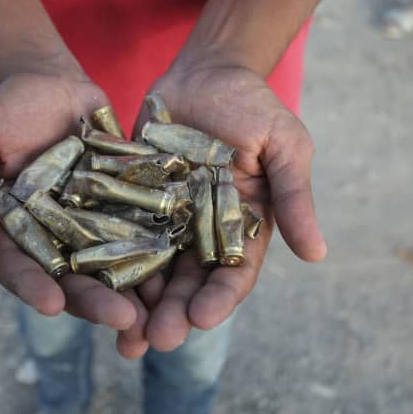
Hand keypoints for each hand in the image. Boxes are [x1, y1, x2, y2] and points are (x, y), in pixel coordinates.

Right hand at [0, 72, 150, 355]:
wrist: (50, 81)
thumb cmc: (5, 111)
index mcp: (12, 231)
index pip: (20, 269)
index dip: (34, 288)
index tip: (51, 305)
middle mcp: (52, 237)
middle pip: (71, 280)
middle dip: (94, 301)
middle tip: (122, 320)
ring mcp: (89, 225)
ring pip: (110, 267)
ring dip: (132, 292)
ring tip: (154, 312)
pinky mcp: (122, 208)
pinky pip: (141, 235)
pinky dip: (157, 256)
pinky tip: (178, 272)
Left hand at [133, 66, 326, 351]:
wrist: (207, 72)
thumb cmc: (253, 107)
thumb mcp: (284, 147)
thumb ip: (294, 198)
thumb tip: (318, 254)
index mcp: (244, 226)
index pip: (234, 272)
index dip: (220, 298)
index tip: (204, 319)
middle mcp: (203, 231)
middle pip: (189, 283)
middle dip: (174, 314)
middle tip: (157, 341)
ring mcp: (167, 218)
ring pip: (152, 271)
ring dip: (139, 305)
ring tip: (124, 338)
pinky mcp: (134, 201)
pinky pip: (119, 236)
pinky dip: (109, 264)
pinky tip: (94, 289)